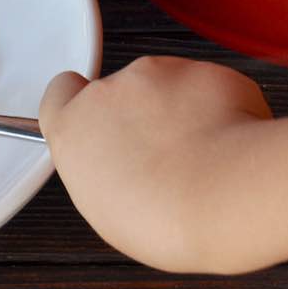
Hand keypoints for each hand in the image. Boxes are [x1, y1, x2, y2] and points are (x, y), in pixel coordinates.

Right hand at [39, 56, 273, 273]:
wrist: (222, 199)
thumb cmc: (166, 218)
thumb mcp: (107, 209)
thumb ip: (102, 167)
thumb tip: (123, 165)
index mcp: (74, 128)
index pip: (61, 91)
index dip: (80, 102)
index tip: (99, 121)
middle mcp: (109, 92)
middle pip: (120, 92)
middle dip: (141, 113)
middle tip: (164, 155)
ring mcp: (157, 74)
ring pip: (167, 85)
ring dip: (181, 110)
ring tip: (202, 156)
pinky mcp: (202, 70)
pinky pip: (207, 85)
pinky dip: (218, 106)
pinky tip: (227, 144)